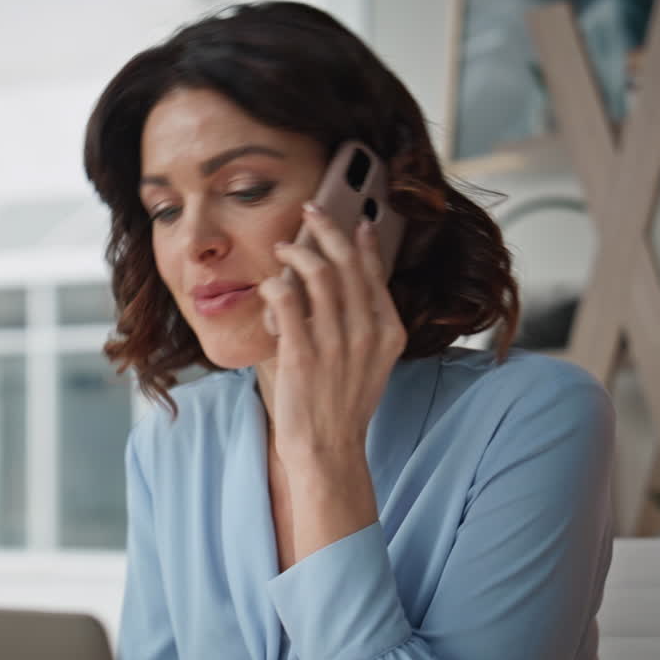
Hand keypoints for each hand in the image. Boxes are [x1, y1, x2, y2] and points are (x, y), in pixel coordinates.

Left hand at [258, 201, 406, 492]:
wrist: (328, 449)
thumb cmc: (343, 404)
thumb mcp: (371, 362)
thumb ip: (367, 324)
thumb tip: (349, 283)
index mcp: (388, 331)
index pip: (375, 271)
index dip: (362, 240)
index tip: (353, 219)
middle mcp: (366, 332)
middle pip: (346, 261)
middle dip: (327, 227)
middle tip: (310, 210)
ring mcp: (334, 342)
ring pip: (317, 272)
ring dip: (296, 250)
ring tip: (283, 247)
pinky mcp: (301, 352)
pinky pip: (286, 298)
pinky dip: (276, 283)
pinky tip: (271, 286)